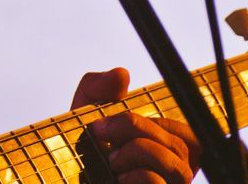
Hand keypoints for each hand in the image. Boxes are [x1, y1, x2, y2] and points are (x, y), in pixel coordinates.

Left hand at [72, 68, 199, 183]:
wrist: (59, 176)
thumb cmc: (79, 147)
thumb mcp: (85, 110)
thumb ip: (100, 87)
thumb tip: (122, 75)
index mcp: (166, 153)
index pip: (188, 135)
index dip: (155, 122)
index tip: (117, 120)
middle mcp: (171, 176)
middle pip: (180, 146)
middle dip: (135, 128)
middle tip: (100, 130)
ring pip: (177, 167)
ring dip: (137, 151)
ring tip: (110, 158)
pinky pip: (158, 183)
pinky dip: (136, 175)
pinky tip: (118, 178)